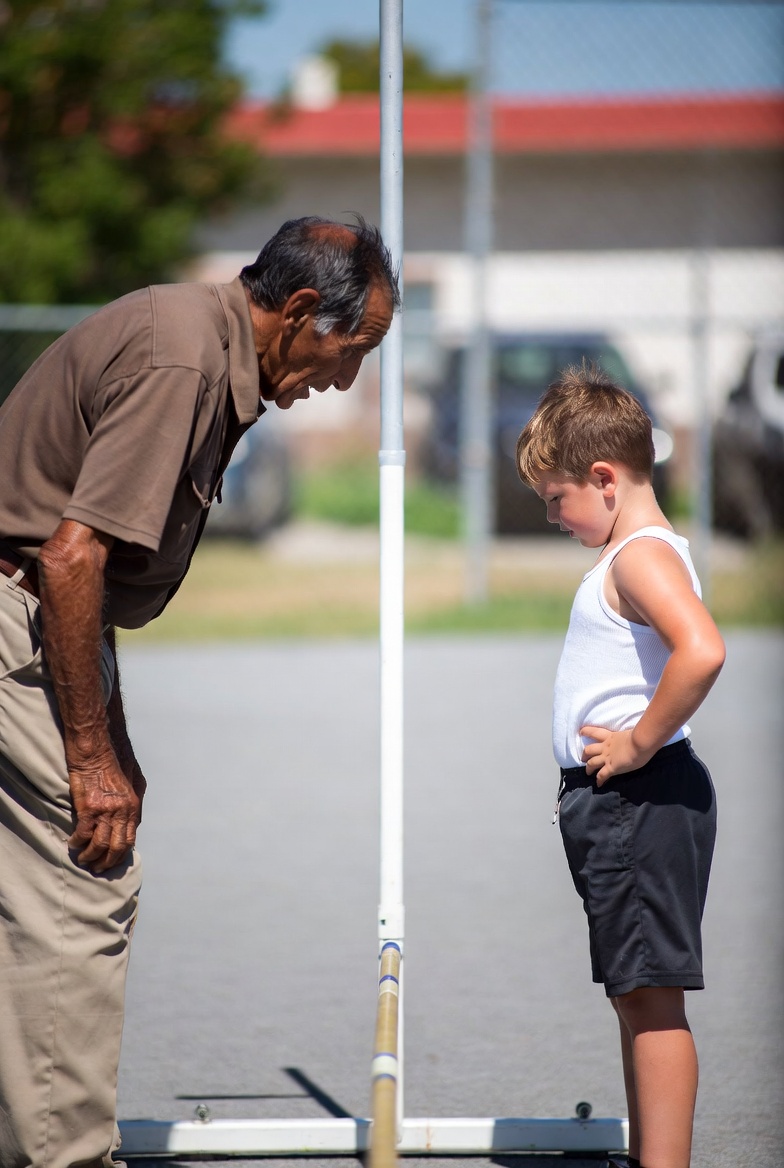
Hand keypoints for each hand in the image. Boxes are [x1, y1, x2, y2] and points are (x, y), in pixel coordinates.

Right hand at [68, 752, 141, 872]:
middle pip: (117, 847)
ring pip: (100, 845)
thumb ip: (136, 799)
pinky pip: (83, 834)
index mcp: (133, 807)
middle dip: (107, 862)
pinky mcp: (88, 808)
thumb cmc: (116, 760)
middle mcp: (122, 812)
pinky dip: (77, 843)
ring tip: (83, 860)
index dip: (121, 854)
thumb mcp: (135, 780)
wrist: (96, 749)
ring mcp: (106, 811)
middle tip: (98, 868)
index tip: (112, 859)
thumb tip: (135, 818)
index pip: (130, 839)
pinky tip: (72, 844)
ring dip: (90, 857)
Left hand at [580, 725, 653, 786]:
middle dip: (585, 754)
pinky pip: (602, 775)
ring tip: (588, 772)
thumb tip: (633, 737)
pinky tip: (598, 784)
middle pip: (589, 749)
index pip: (595, 732)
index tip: (581, 732)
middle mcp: (605, 747)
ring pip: (592, 763)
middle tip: (583, 758)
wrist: (640, 743)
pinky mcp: (611, 768)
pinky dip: (599, 780)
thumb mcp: (630, 734)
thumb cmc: (639, 736)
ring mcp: (607, 758)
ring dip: (589, 768)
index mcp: (610, 736)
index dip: (587, 731)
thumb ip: (627, 737)